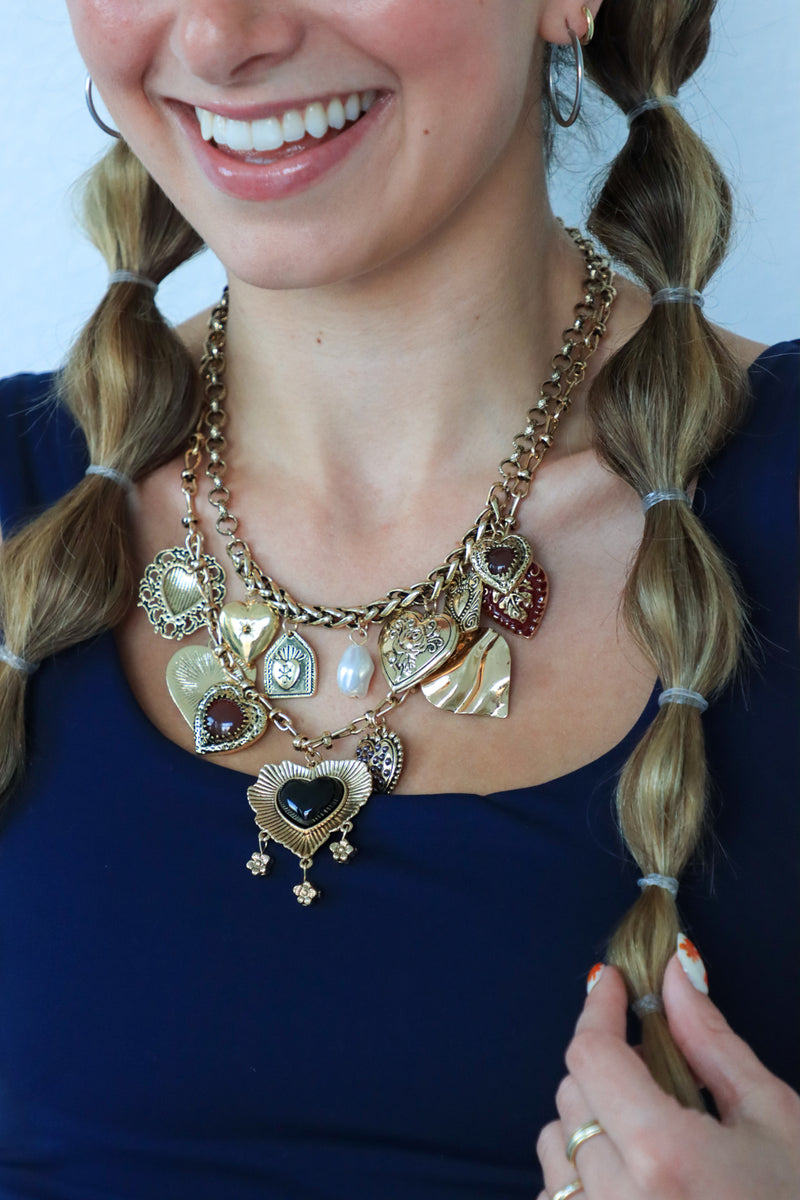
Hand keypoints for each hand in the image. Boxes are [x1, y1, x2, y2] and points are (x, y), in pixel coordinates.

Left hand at [536, 955, 799, 1198]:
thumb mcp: (774, 1120)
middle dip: (609, 1068)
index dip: (599, 1008)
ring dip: (590, 1124)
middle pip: (571, 1094)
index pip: (592, 1054)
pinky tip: (636, 1186)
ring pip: (555, 1148)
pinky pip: (557, 1199)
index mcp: (662, 1156)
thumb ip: (711, 1041)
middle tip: (656, 1071)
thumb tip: (675, 970)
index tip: (613, 984)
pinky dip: (583, 1179)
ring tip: (649, 1138)